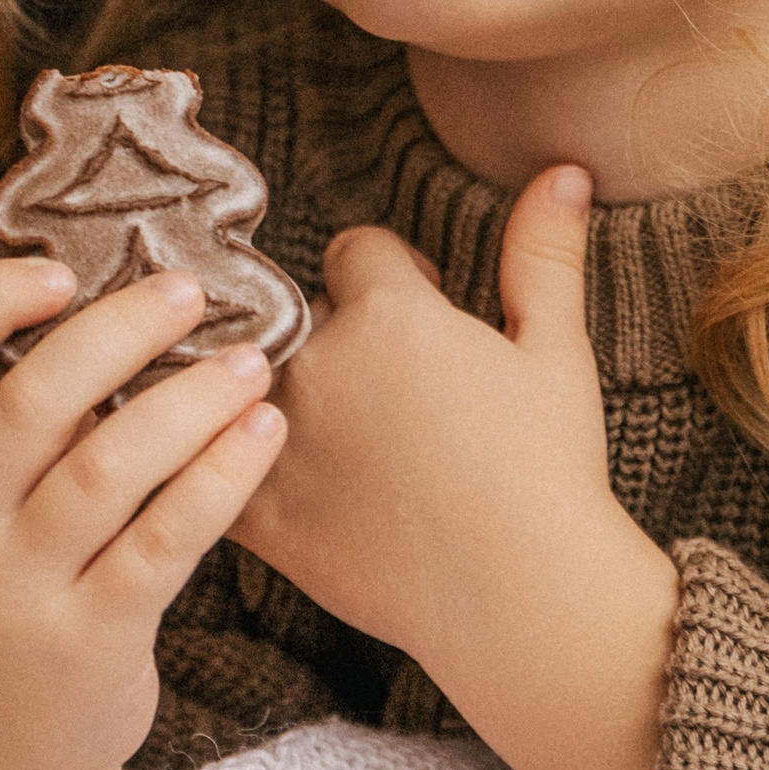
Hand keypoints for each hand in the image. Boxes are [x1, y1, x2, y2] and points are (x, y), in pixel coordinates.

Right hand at [0, 254, 285, 769]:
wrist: (11, 744)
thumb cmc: (20, 583)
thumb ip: (28, 419)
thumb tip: (128, 296)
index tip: (60, 270)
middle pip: (30, 403)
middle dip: (118, 332)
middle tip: (190, 293)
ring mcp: (19, 589)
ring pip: (106, 468)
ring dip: (188, 402)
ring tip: (251, 363)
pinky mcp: (92, 639)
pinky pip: (164, 543)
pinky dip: (219, 478)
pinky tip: (263, 434)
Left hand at [230, 171, 677, 769]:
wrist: (526, 601)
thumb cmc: (551, 472)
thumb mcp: (557, 354)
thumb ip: (542, 254)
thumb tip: (562, 168)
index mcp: (390, 314)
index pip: (356, 251)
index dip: (396, 278)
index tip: (427, 313)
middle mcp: (319, 364)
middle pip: (299, 313)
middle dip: (336, 335)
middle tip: (391, 391)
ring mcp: (278, 439)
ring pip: (249, 379)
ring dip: (274, 389)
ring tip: (330, 431)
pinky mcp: (256, 514)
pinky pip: (206, 461)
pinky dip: (216, 458)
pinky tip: (243, 469)